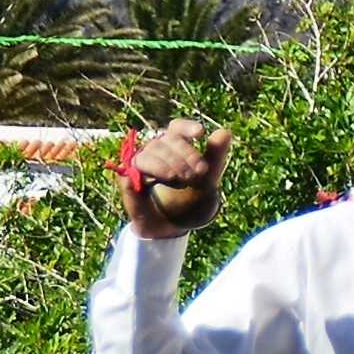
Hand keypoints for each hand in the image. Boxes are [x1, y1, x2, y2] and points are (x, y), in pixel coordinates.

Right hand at [122, 118, 232, 237]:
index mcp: (175, 146)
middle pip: (167, 139)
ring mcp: (141, 161)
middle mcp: (156, 150)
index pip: (176, 127)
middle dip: (186, 153)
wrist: (173, 226)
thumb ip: (215, 155)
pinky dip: (154, 169)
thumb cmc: (190, 198)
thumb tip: (225, 131)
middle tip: (201, 171)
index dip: (187, 127)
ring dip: (170, 162)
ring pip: (151, 150)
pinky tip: (167, 177)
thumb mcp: (208, 178)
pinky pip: (137, 164)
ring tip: (183, 178)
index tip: (200, 133)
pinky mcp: (128, 175)